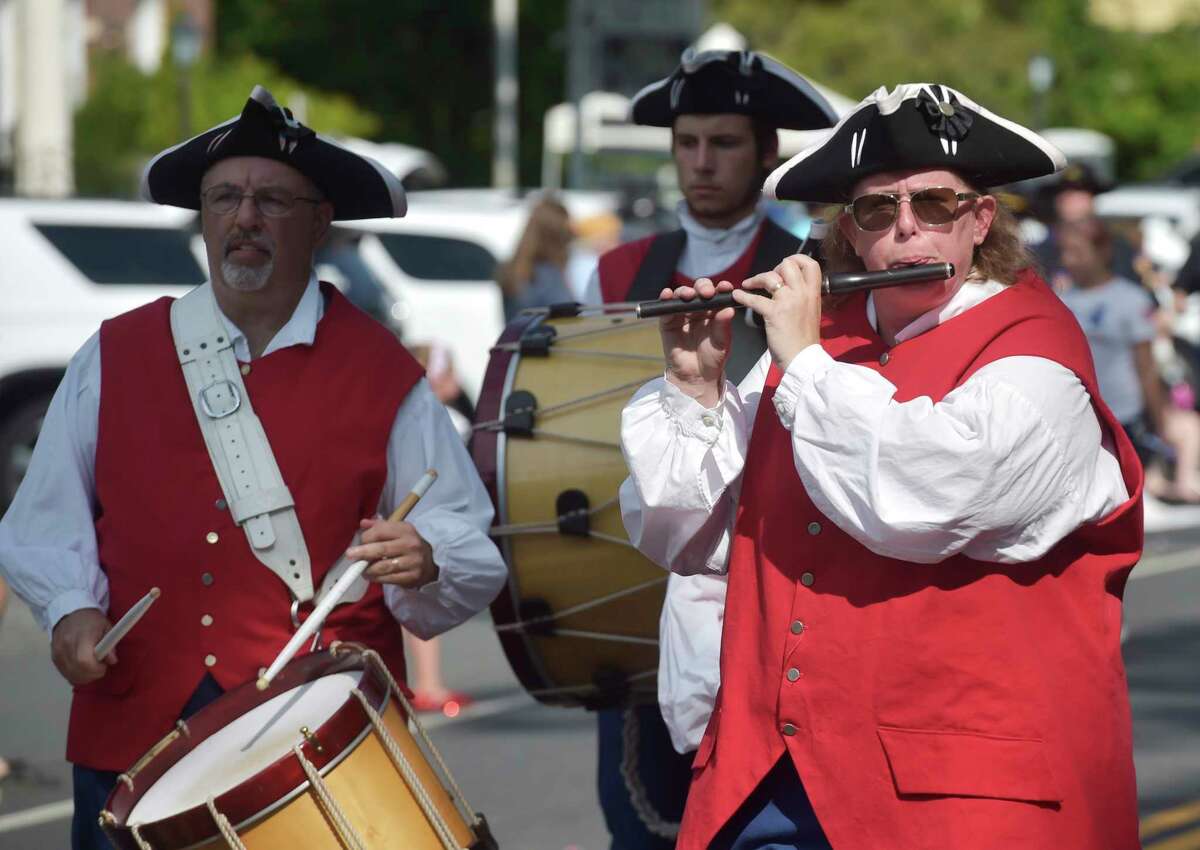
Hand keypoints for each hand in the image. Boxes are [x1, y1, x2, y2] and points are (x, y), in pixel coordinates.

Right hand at [51, 608, 113, 685]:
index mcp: (82, 637)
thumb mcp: (106, 627)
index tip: (104, 666)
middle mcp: (66, 645)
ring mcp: (57, 652)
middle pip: (76, 671)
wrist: (70, 612)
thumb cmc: (91, 620)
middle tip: (100, 668)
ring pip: (69, 674)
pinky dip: (74, 675)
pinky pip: (64, 673)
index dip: (95, 669)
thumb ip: (110, 644)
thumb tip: (112, 660)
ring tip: (92, 668)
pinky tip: (82, 669)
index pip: (84, 661)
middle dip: (92, 675)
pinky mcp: (53, 657)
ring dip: (83, 677)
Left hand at [347, 517, 438, 588]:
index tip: (360, 542)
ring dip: (368, 569)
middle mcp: (410, 545)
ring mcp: (412, 562)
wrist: (432, 560)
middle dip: (363, 552)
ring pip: (383, 567)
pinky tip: (371, 576)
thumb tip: (362, 523)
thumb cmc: (409, 543)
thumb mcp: (398, 530)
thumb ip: (380, 526)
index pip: (381, 531)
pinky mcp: (411, 577)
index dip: (367, 537)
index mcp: (405, 530)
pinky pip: (389, 579)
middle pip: (381, 549)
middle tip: (350, 555)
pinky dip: (377, 578)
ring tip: (361, 569)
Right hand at [659, 277, 735, 406]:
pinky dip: (666, 299)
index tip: (726, 287)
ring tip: (688, 295)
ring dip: (684, 291)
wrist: (696, 376)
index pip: (718, 294)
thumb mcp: (722, 342)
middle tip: (707, 293)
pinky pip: (665, 308)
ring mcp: (682, 314)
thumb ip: (723, 325)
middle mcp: (698, 309)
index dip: (721, 288)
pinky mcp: (668, 322)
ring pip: (682, 295)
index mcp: (714, 311)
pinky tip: (668, 294)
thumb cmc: (713, 358)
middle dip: (703, 287)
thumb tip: (729, 309)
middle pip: (699, 290)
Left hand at [733, 254, 822, 370]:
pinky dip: (743, 296)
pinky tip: (737, 296)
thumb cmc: (805, 340)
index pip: (810, 264)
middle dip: (774, 268)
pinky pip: (755, 298)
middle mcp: (803, 293)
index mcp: (814, 293)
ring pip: (771, 277)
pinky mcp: (774, 313)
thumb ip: (803, 298)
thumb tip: (790, 288)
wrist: (804, 359)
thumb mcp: (811, 312)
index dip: (796, 260)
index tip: (784, 268)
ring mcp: (789, 302)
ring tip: (748, 285)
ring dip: (756, 279)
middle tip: (767, 280)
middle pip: (788, 264)